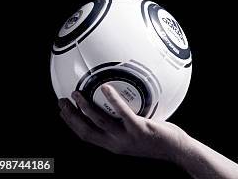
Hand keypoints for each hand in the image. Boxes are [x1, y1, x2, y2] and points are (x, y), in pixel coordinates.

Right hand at [58, 84, 185, 162]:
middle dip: (71, 116)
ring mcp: (126, 137)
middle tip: (62, 101)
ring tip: (78, 93)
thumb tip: (120, 105)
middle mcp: (116, 143)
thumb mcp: (135, 134)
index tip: (62, 112)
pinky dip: (112, 100)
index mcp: (113, 145)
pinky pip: (122, 112)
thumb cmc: (158, 139)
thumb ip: (125, 123)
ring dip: (85, 106)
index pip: (86, 136)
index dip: (71, 124)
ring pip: (99, 121)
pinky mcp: (138, 128)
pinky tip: (105, 88)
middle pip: (85, 130)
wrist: (175, 149)